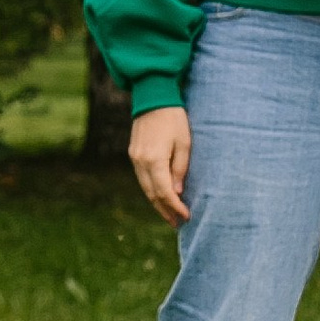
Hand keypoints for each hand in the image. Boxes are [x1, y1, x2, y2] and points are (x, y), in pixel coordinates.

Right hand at [128, 103, 190, 225]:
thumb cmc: (175, 118)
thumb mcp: (184, 143)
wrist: (153, 96)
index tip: (186, 216)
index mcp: (154, 159)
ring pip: (145, 188)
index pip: (165, 192)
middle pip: (152, 194)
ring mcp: (134, 158)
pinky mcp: (133, 153)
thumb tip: (177, 192)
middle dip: (165, 210)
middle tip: (177, 223)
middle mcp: (140, 161)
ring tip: (169, 215)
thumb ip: (180, 169)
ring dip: (157, 203)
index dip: (175, 207)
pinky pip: (142, 178)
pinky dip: (151, 190)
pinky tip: (160, 196)